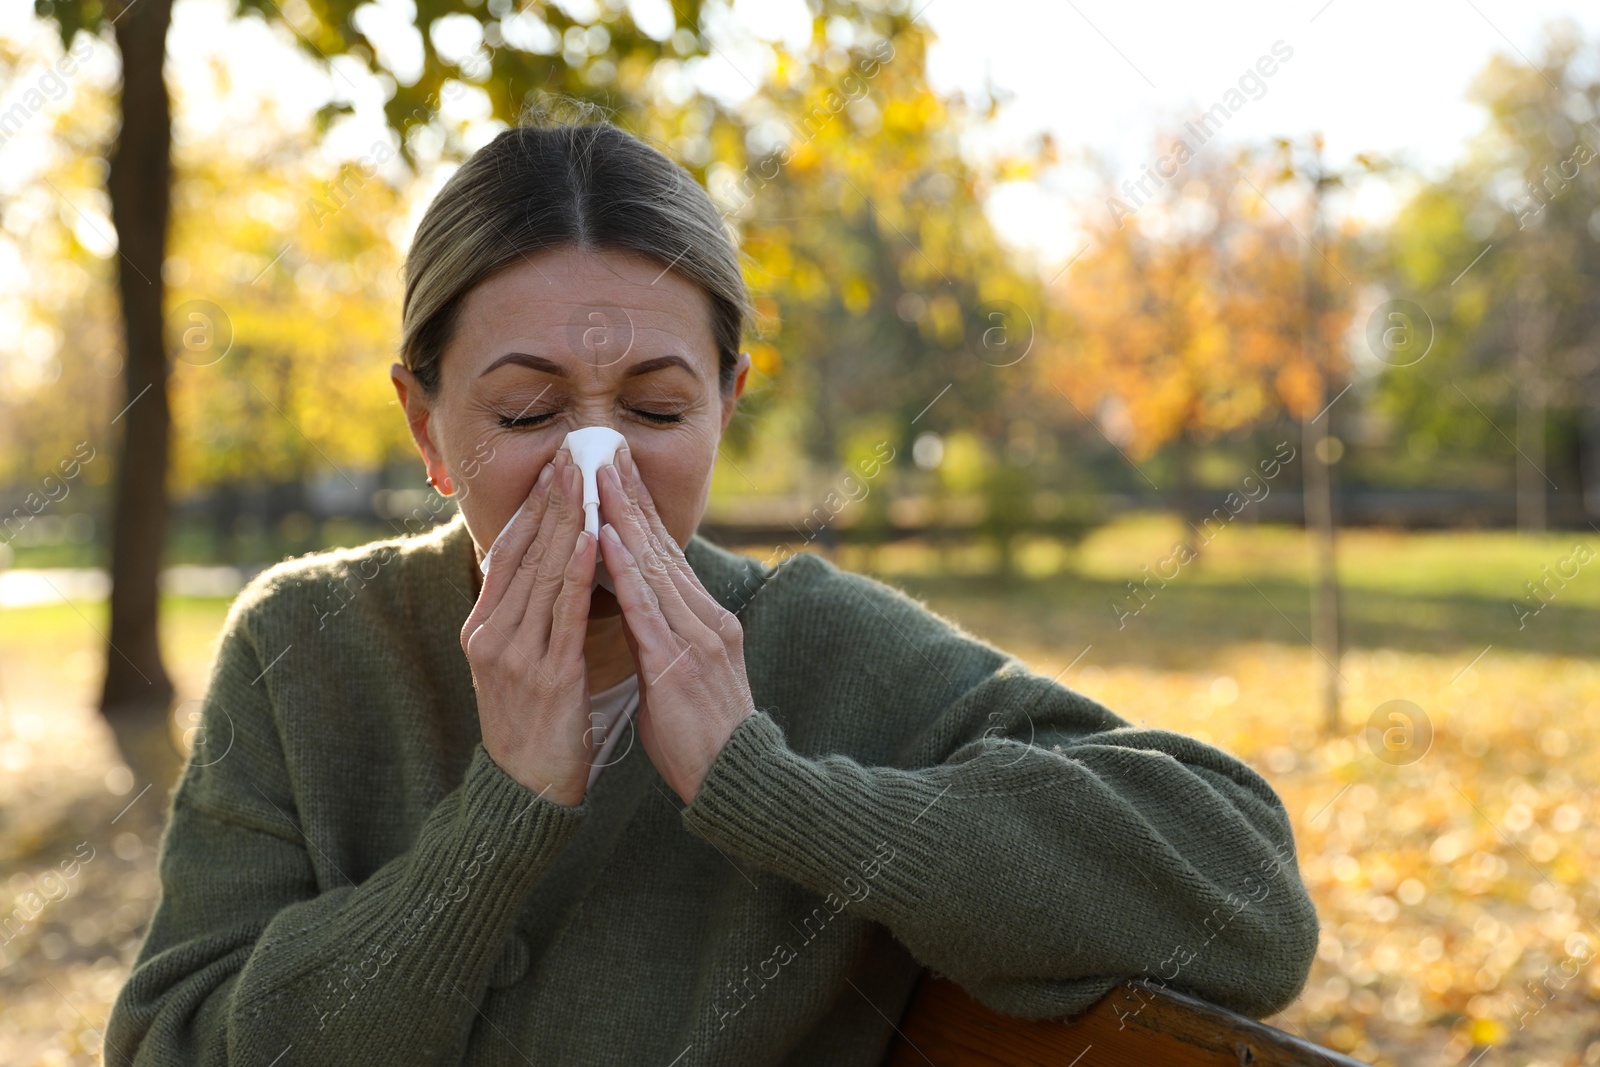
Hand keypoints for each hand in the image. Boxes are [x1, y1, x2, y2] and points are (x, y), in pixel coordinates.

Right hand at [460, 450, 596, 806]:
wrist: (528, 792)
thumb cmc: (534, 726)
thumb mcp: (519, 664)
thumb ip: (526, 618)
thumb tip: (547, 568)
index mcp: (483, 629)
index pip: (508, 553)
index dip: (533, 507)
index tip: (554, 466)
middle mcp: (492, 635)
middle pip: (524, 554)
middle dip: (550, 500)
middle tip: (572, 453)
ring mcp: (516, 655)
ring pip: (545, 574)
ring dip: (568, 522)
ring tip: (586, 479)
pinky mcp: (548, 676)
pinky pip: (565, 613)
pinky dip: (579, 571)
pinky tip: (595, 537)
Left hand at [595, 445, 754, 804]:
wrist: (737, 782)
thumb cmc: (704, 737)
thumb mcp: (685, 675)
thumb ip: (663, 637)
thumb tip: (633, 610)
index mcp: (707, 621)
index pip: (668, 554)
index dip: (642, 509)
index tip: (619, 471)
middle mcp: (705, 619)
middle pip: (663, 546)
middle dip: (632, 495)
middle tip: (606, 450)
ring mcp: (696, 638)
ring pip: (653, 566)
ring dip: (623, 516)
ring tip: (599, 476)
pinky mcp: (679, 663)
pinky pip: (646, 608)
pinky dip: (625, 570)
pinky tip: (606, 538)